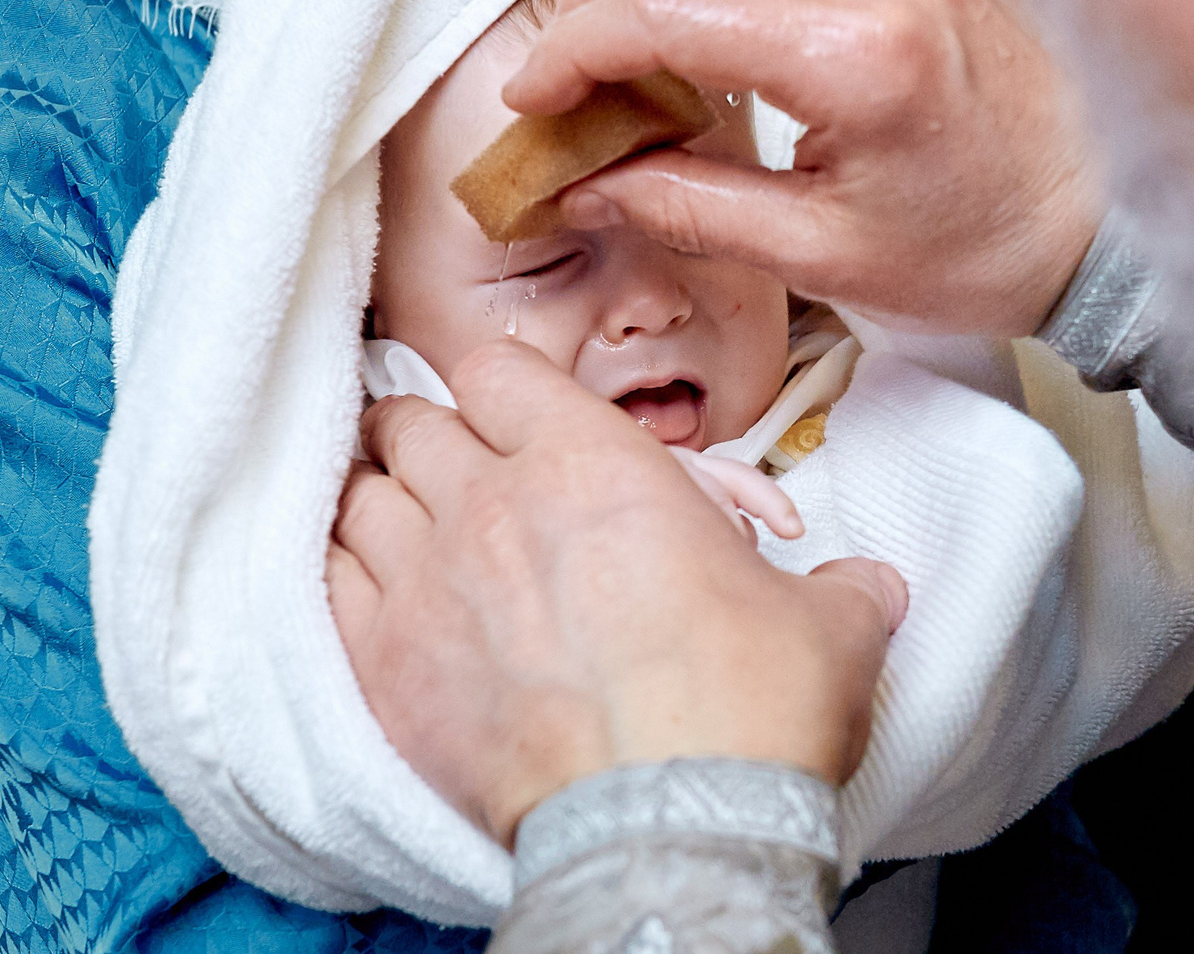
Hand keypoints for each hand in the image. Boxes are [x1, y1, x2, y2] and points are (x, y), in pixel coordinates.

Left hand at [328, 339, 905, 844]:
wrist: (674, 825)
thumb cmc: (745, 710)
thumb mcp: (826, 623)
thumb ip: (839, 586)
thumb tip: (870, 587)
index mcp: (593, 461)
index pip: (496, 368)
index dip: (504, 388)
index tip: (516, 416)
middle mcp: (494, 501)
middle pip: (412, 422)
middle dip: (432, 437)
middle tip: (459, 469)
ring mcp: (427, 578)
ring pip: (359, 493)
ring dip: (382, 501)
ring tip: (410, 527)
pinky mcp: (383, 662)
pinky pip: (324, 577)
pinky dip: (340, 572)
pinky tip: (371, 590)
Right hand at [503, 0, 1102, 335]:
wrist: (1119, 215)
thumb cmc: (987, 247)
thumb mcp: (823, 257)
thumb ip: (685, 205)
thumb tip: (579, 181)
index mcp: (860, 48)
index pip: (663, 7)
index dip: (572, 51)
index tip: (536, 102)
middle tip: (575, 66)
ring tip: (637, 19)